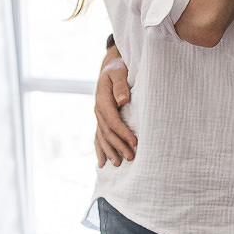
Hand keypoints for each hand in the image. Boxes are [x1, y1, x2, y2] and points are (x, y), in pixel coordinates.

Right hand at [95, 49, 136, 165]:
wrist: (111, 68)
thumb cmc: (119, 69)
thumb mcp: (120, 72)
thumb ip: (121, 85)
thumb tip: (123, 100)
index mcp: (102, 99)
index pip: (112, 120)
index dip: (123, 132)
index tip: (135, 142)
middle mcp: (98, 110)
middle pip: (108, 132)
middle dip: (118, 146)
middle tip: (131, 158)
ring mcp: (99, 116)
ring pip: (102, 137)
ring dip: (109, 151)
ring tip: (118, 164)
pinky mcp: (101, 120)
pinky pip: (98, 137)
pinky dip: (100, 150)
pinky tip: (102, 163)